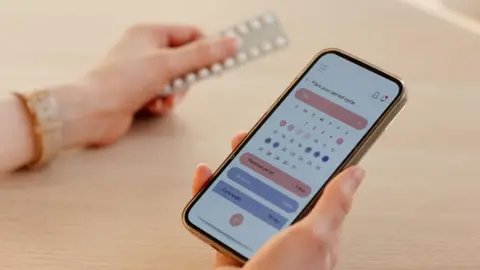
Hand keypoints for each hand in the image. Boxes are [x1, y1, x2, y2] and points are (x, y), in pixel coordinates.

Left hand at [53, 24, 237, 147]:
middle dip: (188, 77)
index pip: (191, 34)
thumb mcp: (167, 64)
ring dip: (175, 94)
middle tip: (186, 84)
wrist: (92, 112)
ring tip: (163, 100)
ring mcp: (142, 72)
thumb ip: (202, 55)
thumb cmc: (120, 81)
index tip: (227, 56)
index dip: (209, 46)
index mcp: (150, 33)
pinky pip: (165, 95)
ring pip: (177, 81)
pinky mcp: (140, 92)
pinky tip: (153, 106)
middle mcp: (146, 50)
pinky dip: (164, 103)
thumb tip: (231, 43)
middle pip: (186, 60)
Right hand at [192, 132, 365, 269]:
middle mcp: (288, 235)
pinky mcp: (232, 247)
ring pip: (249, 195)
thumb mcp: (315, 238)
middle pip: (278, 185)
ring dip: (239, 168)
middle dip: (269, 157)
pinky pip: (221, 213)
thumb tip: (357, 173)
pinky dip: (211, 193)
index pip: (316, 186)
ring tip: (236, 149)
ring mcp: (259, 240)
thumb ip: (334, 205)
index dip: (310, 158)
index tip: (303, 133)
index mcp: (315, 232)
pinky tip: (207, 177)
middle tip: (261, 135)